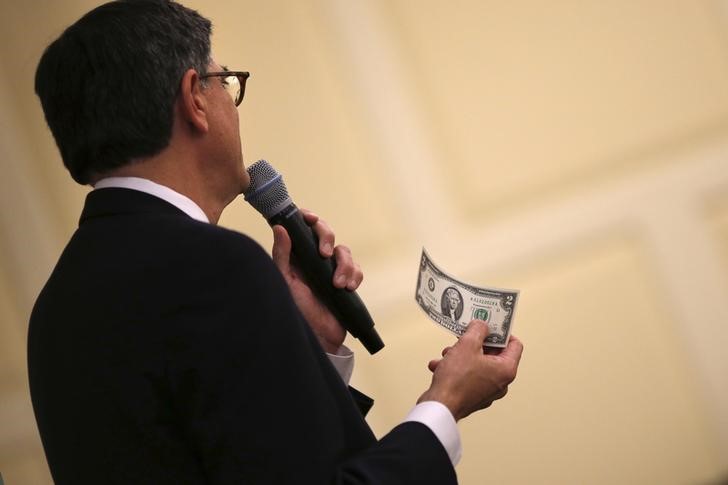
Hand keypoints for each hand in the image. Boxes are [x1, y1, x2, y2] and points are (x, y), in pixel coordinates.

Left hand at [271, 209, 363, 352]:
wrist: (316, 337)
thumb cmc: (296, 310)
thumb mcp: (285, 281)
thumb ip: (282, 255)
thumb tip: (278, 227)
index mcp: (297, 255)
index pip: (303, 228)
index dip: (308, 218)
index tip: (311, 219)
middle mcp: (313, 259)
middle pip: (325, 232)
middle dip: (327, 238)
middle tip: (324, 254)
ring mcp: (331, 269)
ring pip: (344, 251)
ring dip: (344, 265)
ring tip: (338, 285)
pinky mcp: (346, 281)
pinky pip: (356, 269)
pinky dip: (355, 275)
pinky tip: (348, 288)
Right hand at [418, 320, 522, 420]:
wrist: (440, 406)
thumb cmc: (456, 380)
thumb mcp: (467, 344)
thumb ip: (477, 330)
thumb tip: (482, 326)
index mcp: (506, 370)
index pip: (515, 345)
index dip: (502, 332)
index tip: (490, 326)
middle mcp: (500, 383)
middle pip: (493, 354)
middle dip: (476, 343)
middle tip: (465, 336)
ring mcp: (487, 392)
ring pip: (477, 365)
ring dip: (462, 355)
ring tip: (447, 353)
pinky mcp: (473, 397)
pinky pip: (468, 377)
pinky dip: (455, 369)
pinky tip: (440, 365)